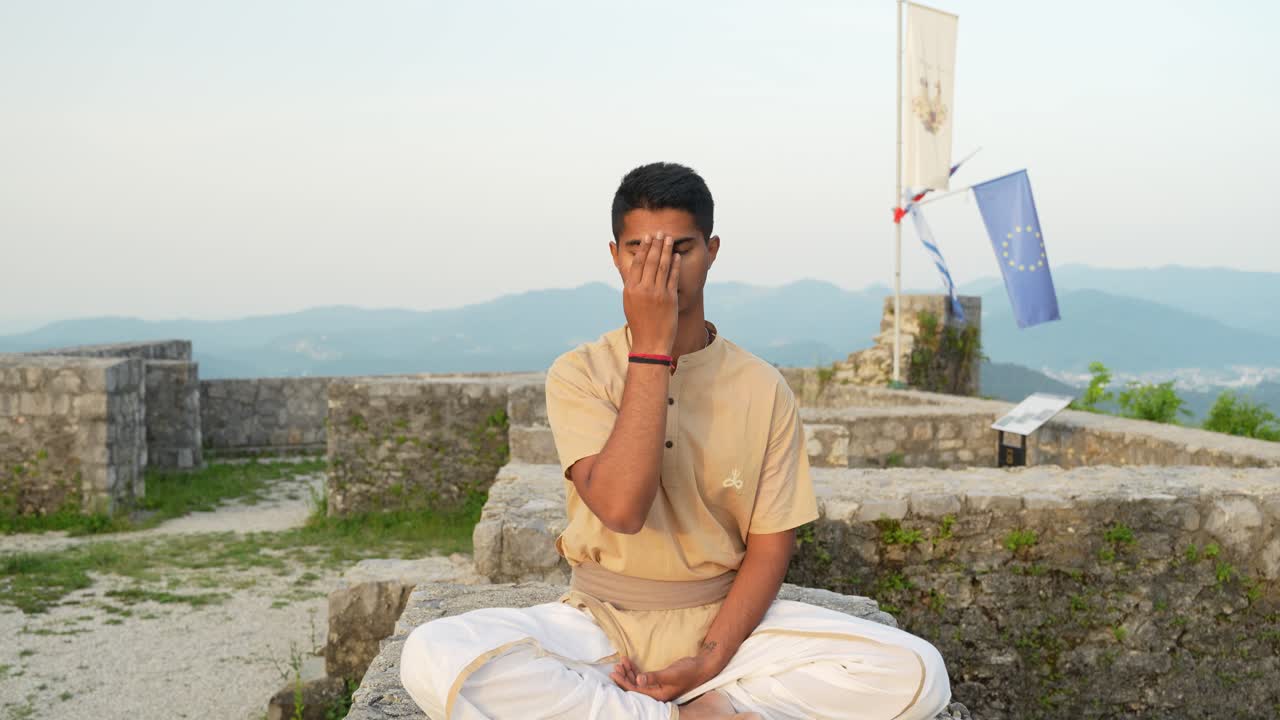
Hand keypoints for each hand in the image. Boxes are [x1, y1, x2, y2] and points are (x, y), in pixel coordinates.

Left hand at [609, 654, 714, 701]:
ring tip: (622, 662)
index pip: (636, 691)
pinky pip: (643, 676)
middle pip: (635, 687)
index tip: (614, 673)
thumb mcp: (670, 674)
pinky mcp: (658, 679)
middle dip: (624, 677)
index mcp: (658, 696)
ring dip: (629, 672)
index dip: (624, 682)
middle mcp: (656, 693)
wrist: (700, 667)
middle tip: (616, 666)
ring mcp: (657, 686)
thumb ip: (654, 677)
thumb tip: (638, 680)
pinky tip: (629, 663)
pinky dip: (635, 670)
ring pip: (638, 681)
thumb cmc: (688, 672)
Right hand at [622, 233, 679, 354]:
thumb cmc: (639, 323)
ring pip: (662, 266)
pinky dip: (675, 265)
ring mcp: (657, 294)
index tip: (647, 238)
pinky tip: (676, 255)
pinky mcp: (669, 299)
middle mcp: (643, 289)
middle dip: (655, 244)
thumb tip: (629, 267)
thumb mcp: (629, 302)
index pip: (637, 263)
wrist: (650, 342)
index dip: (643, 248)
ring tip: (669, 239)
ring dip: (666, 250)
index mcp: (630, 289)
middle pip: (649, 261)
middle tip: (659, 232)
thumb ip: (631, 283)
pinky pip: (672, 277)